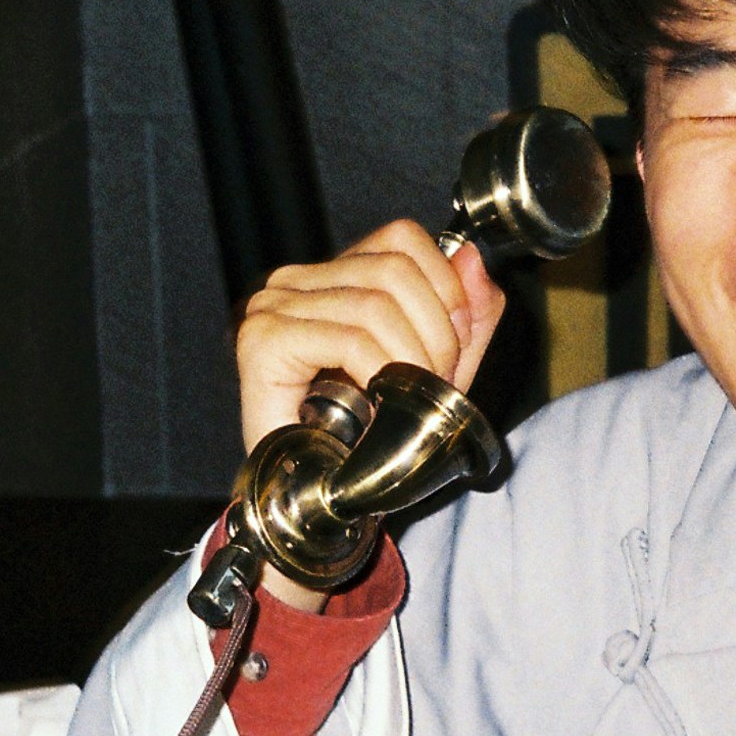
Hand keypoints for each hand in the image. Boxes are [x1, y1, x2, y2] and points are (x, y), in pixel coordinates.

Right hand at [234, 222, 505, 454]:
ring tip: (408, 398)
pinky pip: (349, 339)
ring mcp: (273, 308)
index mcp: (332, 277)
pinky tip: (376, 401)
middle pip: (395, 269)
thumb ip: (467, 314)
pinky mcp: (263, 341)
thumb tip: (472, 256)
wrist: (320, 498)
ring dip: (413, 359)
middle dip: (436, 333)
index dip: (445, 287)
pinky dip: (380, 371)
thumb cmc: (371, 437)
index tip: (454, 346)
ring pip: (376, 304)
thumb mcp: (440, 368)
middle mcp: (295, 282)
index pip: (401, 238)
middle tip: (435, 384)